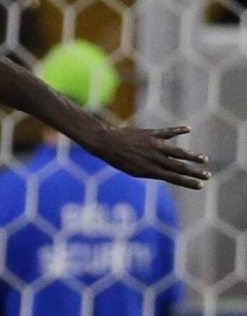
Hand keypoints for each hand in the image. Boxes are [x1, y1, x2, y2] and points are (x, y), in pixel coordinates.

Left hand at [88, 125, 210, 189]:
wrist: (107, 144)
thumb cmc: (119, 159)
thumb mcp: (134, 170)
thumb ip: (152, 169)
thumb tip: (166, 172)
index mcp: (149, 171)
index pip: (173, 178)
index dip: (187, 182)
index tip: (200, 185)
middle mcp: (154, 159)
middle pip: (179, 167)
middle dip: (194, 172)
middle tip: (208, 175)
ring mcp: (154, 146)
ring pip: (177, 152)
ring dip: (192, 156)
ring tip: (203, 159)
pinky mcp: (152, 134)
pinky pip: (168, 132)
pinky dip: (178, 130)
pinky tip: (188, 130)